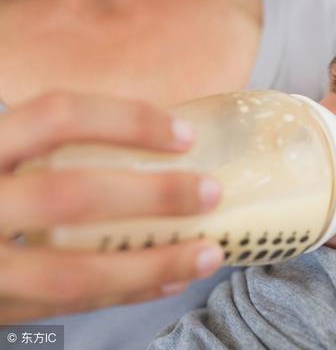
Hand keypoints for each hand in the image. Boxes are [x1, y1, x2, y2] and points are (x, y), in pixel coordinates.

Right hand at [0, 92, 223, 321]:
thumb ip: (37, 144)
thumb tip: (143, 138)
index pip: (56, 116)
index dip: (127, 120)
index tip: (184, 134)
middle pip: (72, 195)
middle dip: (154, 196)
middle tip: (211, 191)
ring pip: (75, 272)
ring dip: (154, 263)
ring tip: (210, 253)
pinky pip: (69, 306)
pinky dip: (126, 292)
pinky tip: (169, 279)